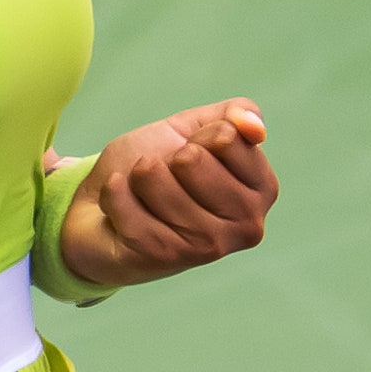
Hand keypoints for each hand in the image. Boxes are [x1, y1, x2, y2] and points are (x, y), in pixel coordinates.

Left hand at [50, 98, 277, 288]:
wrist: (107, 214)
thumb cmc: (159, 167)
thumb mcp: (195, 128)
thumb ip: (233, 115)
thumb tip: (252, 126)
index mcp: (263, 190)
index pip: (225, 137)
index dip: (197, 136)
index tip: (192, 155)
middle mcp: (245, 225)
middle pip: (190, 158)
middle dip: (165, 157)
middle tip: (166, 179)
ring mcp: (205, 246)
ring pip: (152, 176)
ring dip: (136, 175)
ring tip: (143, 193)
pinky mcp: (162, 256)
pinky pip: (122, 199)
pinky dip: (112, 192)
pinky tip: (120, 205)